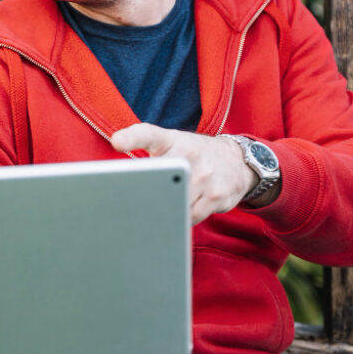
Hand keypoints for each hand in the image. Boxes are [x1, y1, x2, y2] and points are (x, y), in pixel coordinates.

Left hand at [110, 123, 257, 224]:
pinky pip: (190, 217)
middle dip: (146, 195)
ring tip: (162, 207)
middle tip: (133, 204)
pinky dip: (180, 219)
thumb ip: (147, 157)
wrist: (236, 160)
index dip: (131, 138)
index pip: (147, 134)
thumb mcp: (170, 143)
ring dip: (164, 210)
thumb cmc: (193, 154)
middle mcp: (188, 154)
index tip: (117, 142)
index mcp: (169, 140)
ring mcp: (205, 175)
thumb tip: (121, 186)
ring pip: (174, 204)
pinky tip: (180, 212)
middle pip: (158, 180)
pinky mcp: (217, 196)